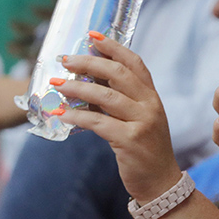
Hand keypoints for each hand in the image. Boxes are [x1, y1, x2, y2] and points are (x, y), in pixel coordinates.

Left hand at [50, 35, 178, 203]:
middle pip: (118, 74)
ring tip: (57, 84)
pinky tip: (62, 114)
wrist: (161, 182)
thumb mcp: (138, 119)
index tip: (92, 36)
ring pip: (106, 96)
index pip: (134, 63)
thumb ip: (119, 101)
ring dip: (78, 88)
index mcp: (152, 96)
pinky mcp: (131, 140)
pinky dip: (78, 117)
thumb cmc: (145, 149)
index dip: (113, 47)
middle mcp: (150, 105)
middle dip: (89, 63)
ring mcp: (142, 122)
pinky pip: (98, 123)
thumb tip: (86, 83)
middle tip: (66, 60)